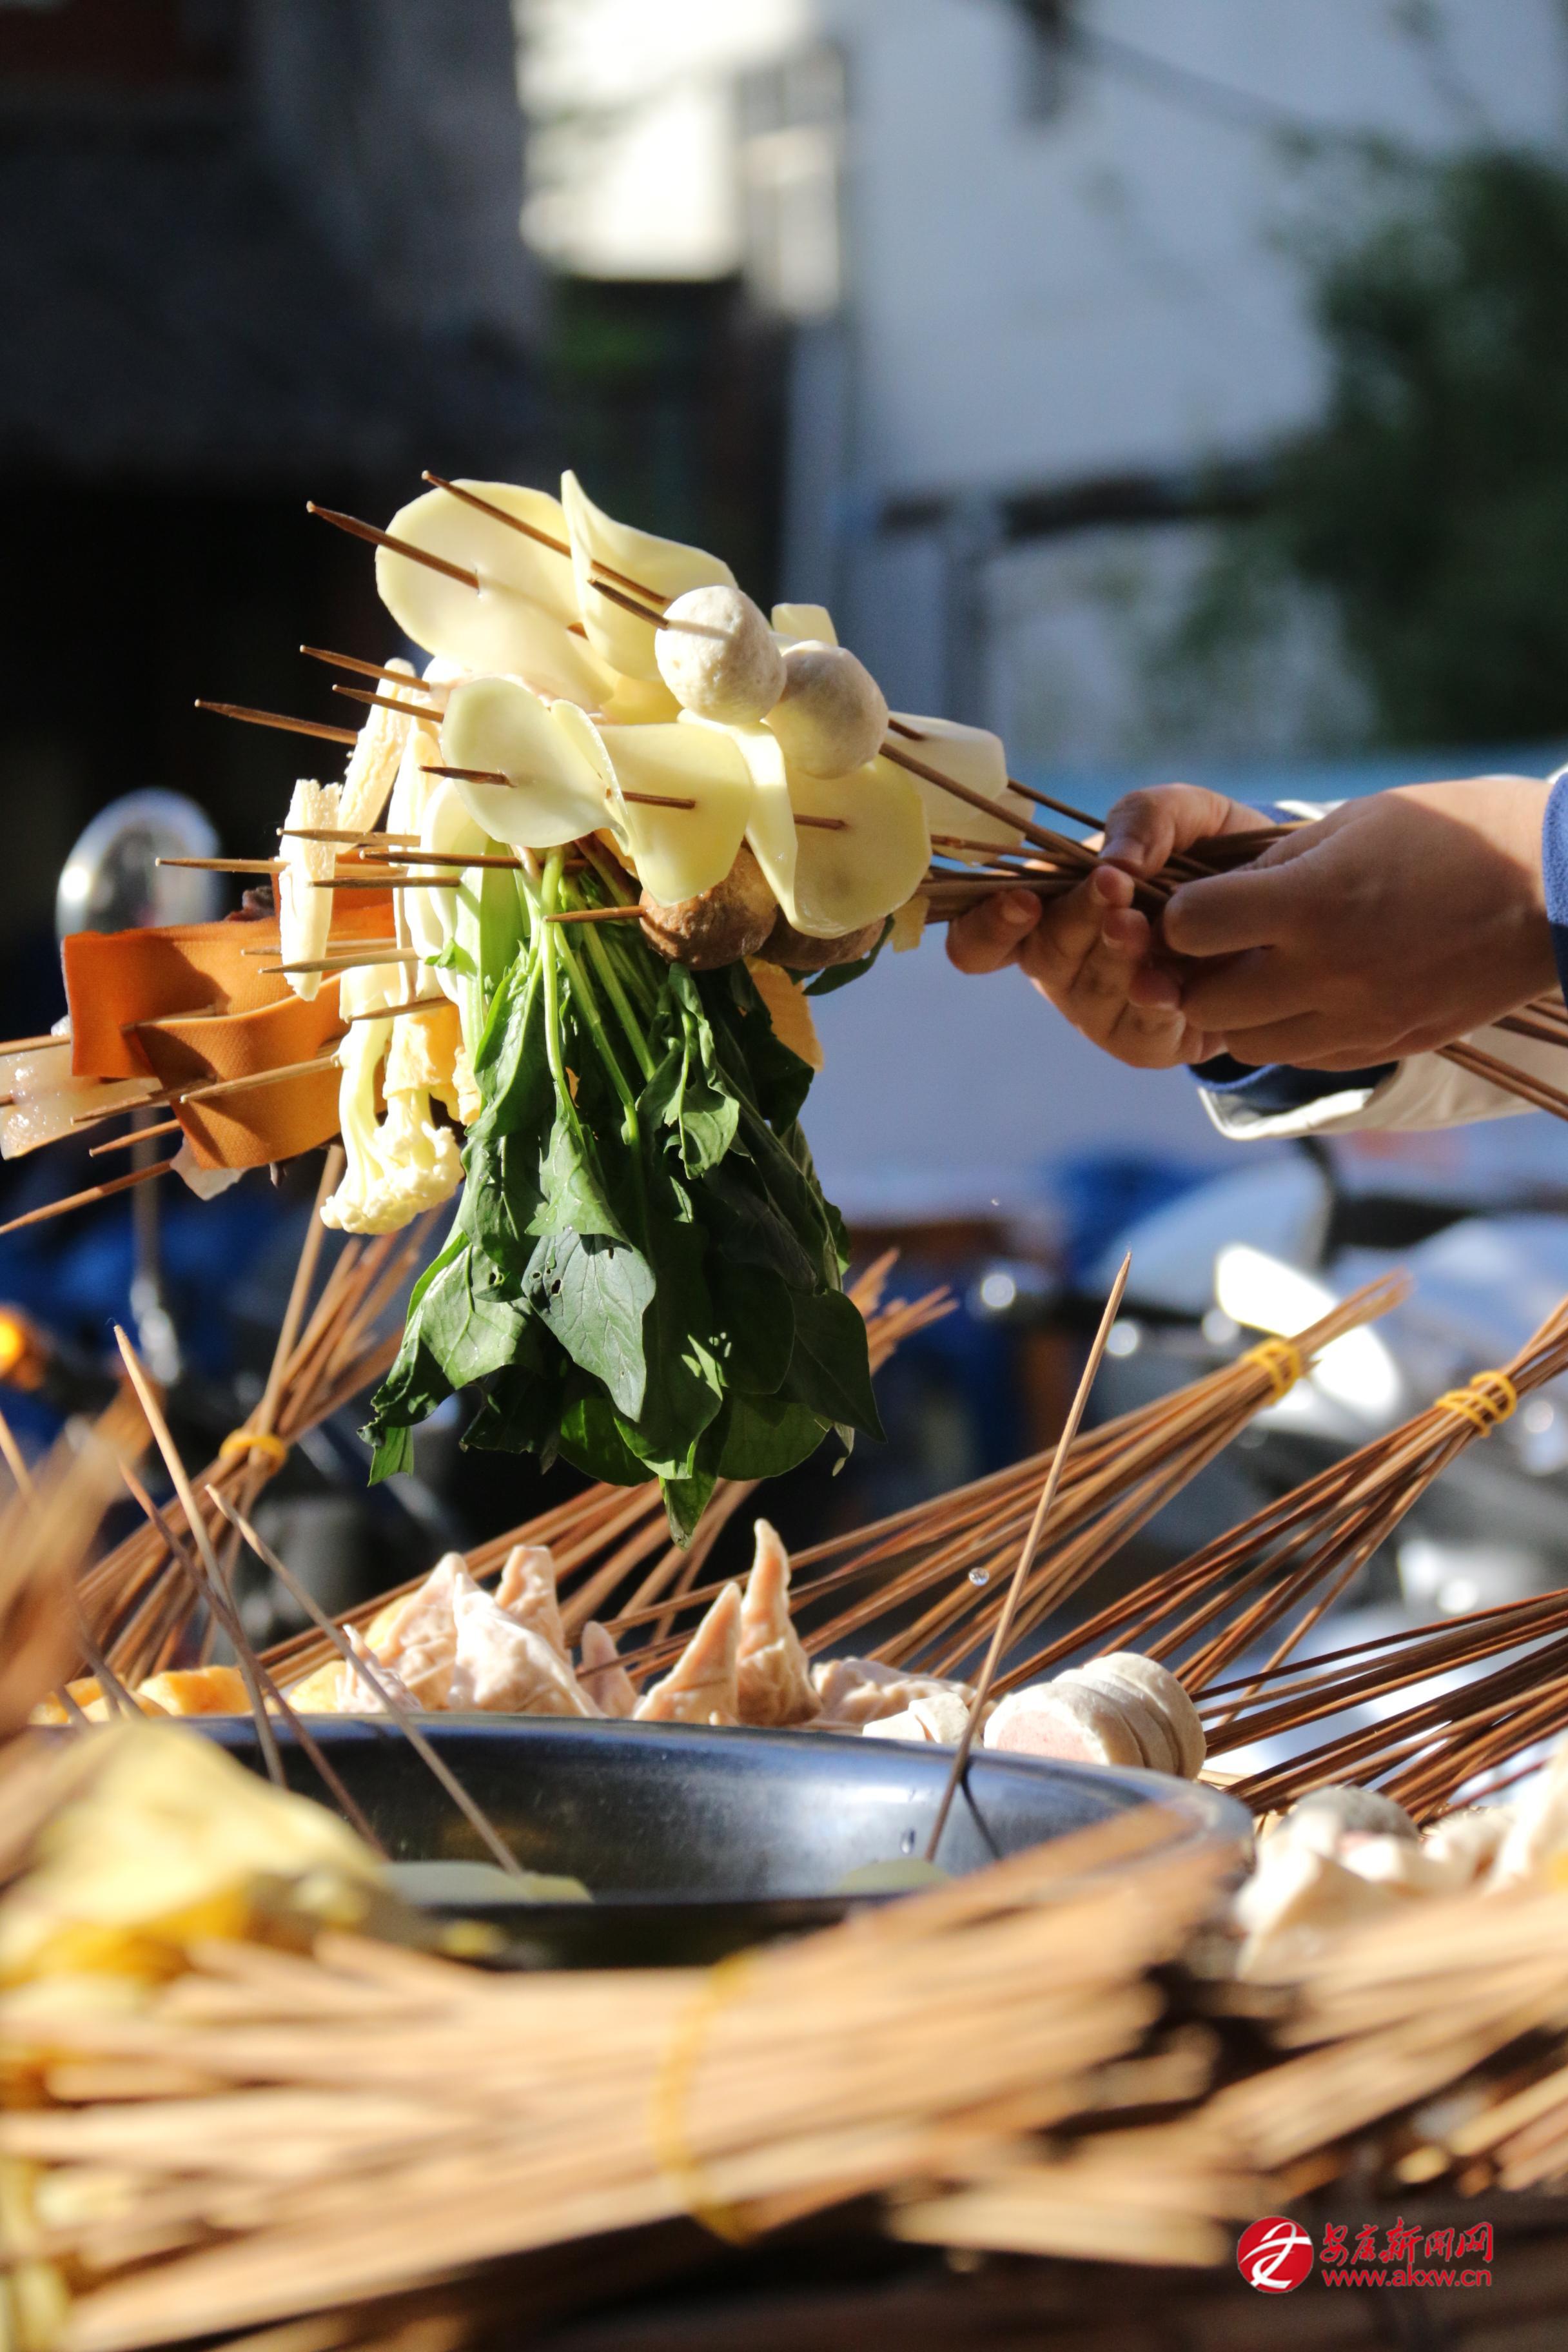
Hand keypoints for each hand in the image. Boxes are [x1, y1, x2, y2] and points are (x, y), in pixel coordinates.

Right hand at [945, 784, 1271, 1068]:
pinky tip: (1172, 980)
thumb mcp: (1185, 814)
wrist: (1286, 911)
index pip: (978, 938)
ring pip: (1087, 990)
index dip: (984, 926)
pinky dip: (1153, 1000)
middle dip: (1077, 919)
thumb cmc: (1213, 858)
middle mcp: (1059, 965)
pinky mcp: (1140, 1044)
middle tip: (1114, 888)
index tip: (1022, 900)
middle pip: (1042, 954)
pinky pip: (1136, 1028)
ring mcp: (1096, 1010)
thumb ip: (1147, 816)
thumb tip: (1116, 862)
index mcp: (1046, 910)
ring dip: (1113, 956)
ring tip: (1146, 926)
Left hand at [1155, 777, 1555, 1068]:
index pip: (1189, 928)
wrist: (1553, 886)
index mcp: (1313, 903)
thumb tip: (1213, 897)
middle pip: (1205, 1003)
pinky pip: (1305, 1058)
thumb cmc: (1453, 833)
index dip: (1181, 914)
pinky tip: (1311, 994)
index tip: (1200, 903)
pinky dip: (1290, 1032)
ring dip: (1240, 1012)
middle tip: (1217, 949)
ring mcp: (1360, 1018)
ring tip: (1265, 973)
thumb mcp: (1352, 823)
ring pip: (1248, 1045)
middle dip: (1197, 975)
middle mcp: (1328, 972)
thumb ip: (1274, 866)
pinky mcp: (1389, 1044)